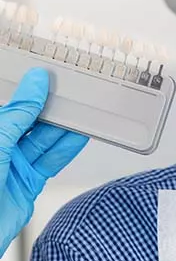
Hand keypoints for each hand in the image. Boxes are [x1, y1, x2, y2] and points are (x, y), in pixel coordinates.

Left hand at [0, 68, 87, 256]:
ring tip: (83, 110)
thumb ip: (20, 113)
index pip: (12, 105)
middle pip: (30, 121)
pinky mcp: (29, 184)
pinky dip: (68, 148)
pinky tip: (80, 134)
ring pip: (44, 140)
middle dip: (51, 108)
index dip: (30, 91)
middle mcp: (0, 148)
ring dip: (64, 127)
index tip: (50, 75)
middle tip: (72, 92)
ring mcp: (13, 166)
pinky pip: (52, 161)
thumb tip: (34, 83)